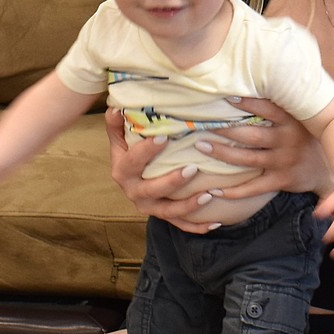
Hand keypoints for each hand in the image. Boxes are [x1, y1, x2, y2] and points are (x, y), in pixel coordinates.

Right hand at [104, 108, 221, 234]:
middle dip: (172, 181)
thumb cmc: (130, 151)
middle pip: (152, 190)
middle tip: (193, 169)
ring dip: (189, 206)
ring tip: (209, 195)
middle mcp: (133, 192)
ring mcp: (149, 207)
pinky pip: (181, 225)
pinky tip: (216, 223)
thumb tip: (117, 107)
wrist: (131, 180)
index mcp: (122, 171)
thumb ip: (117, 123)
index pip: (133, 161)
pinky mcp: (163, 217)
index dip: (146, 151)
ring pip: (169, 211)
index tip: (164, 138)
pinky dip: (198, 226)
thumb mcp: (120, 137)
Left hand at [192, 98, 333, 200]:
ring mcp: (283, 162)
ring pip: (247, 159)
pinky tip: (214, 190)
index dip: (246, 103)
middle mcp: (287, 141)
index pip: (267, 109)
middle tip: (201, 125)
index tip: (225, 97)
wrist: (327, 169)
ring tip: (201, 146)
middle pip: (251, 135)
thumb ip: (285, 100)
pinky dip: (233, 191)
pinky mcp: (280, 181)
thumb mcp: (302, 116)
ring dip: (222, 153)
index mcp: (292, 121)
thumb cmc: (306, 136)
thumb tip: (262, 72)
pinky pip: (253, 188)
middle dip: (225, 130)